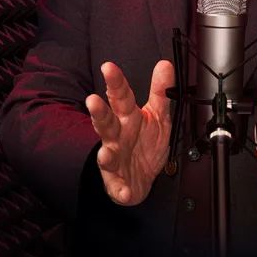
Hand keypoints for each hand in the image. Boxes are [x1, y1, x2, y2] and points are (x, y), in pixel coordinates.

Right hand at [85, 60, 174, 205]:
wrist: (143, 179)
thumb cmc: (145, 144)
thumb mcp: (158, 116)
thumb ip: (160, 92)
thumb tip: (164, 64)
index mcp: (127, 118)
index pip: (120, 96)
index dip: (116, 82)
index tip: (109, 67)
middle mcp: (117, 137)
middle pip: (106, 122)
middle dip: (99, 112)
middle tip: (92, 100)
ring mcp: (114, 159)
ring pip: (106, 155)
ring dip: (105, 155)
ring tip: (105, 153)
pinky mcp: (117, 183)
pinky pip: (117, 187)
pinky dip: (120, 191)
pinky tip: (124, 192)